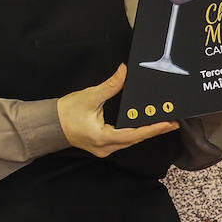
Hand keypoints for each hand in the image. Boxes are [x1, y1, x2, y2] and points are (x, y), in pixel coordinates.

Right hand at [57, 64, 178, 157]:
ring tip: (161, 124)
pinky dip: (133, 134)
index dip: (152, 129)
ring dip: (144, 133)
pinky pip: (123, 141)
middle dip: (153, 130)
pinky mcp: (102, 146)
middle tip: (171, 122)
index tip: (168, 124)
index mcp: (102, 137)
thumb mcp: (90, 96)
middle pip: (134, 140)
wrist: (50, 123)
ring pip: (129, 142)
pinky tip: (141, 127)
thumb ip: (110, 85)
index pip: (133, 134)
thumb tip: (124, 72)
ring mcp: (104, 149)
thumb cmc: (66, 112)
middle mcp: (105, 147)